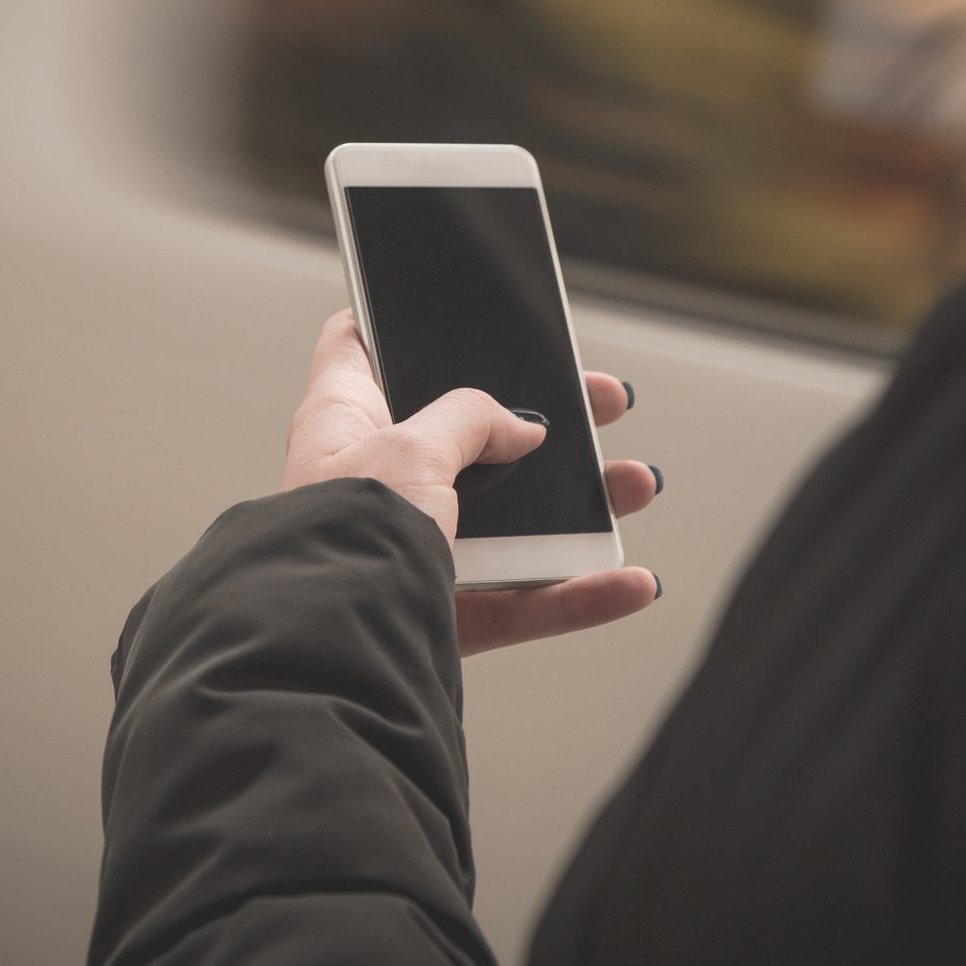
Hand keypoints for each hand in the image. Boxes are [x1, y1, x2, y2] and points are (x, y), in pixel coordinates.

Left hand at [284, 311, 663, 654]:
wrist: (330, 654)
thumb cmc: (343, 538)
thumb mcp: (410, 446)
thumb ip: (471, 419)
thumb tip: (521, 428)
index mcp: (343, 423)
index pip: (359, 350)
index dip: (401, 323)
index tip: (460, 311)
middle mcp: (372, 484)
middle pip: (469, 436)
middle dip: (546, 420)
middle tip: (601, 402)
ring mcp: (409, 551)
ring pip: (509, 522)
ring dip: (582, 507)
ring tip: (635, 485)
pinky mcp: (438, 615)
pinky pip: (521, 601)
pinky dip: (578, 593)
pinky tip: (630, 583)